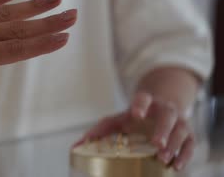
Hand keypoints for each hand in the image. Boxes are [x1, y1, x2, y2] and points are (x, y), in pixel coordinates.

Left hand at [75, 92, 193, 170]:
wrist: (161, 110)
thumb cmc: (134, 119)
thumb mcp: (117, 120)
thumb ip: (99, 131)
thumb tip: (75, 146)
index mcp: (146, 102)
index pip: (143, 98)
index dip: (140, 104)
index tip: (135, 114)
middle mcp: (164, 109)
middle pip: (167, 115)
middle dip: (162, 129)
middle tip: (156, 143)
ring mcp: (179, 121)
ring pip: (181, 130)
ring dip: (174, 143)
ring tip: (164, 157)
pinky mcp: (188, 134)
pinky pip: (191, 144)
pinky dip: (185, 155)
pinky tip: (176, 166)